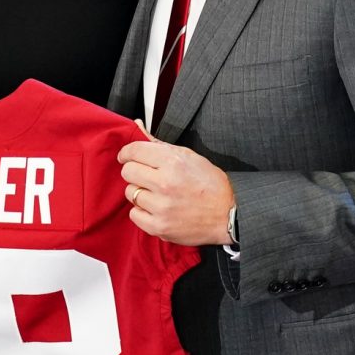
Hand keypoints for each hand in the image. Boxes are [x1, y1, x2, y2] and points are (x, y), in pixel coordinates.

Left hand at [118, 136, 234, 245]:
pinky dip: (142, 211)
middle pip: (128, 172)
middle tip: (146, 176)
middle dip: (135, 171)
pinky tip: (156, 209)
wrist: (228, 214)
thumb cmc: (210, 184)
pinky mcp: (159, 226)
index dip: (127, 153)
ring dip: (140, 192)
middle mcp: (165, 183)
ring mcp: (161, 207)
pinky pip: (134, 214)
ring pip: (130, 193)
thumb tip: (138, 128)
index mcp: (173, 162)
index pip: (134, 151)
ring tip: (157, 194)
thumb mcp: (190, 157)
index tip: (126, 156)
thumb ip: (161, 146)